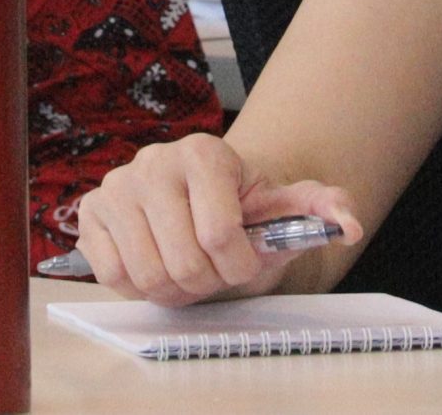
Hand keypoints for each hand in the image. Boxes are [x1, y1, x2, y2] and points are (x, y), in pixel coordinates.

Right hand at [72, 134, 362, 306]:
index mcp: (204, 153)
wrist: (202, 202)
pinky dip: (138, 285)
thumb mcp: (285, 208)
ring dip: (174, 288)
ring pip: (146, 274)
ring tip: (187, 267)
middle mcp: (154, 161)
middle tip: (215, 268)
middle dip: (208, 280)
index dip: (239, 263)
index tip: (245, 258)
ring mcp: (117, 186)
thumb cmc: (243, 210)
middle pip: (183, 262)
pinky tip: (156, 262)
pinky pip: (112, 275)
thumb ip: (323, 209)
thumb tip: (349, 223)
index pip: (220, 234)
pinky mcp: (91, 214)